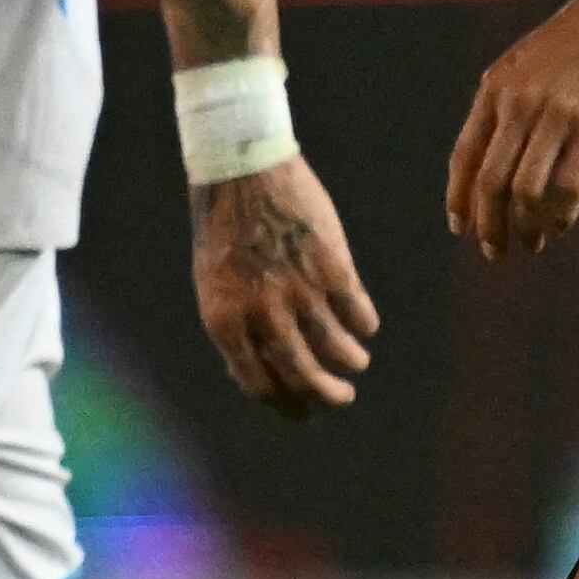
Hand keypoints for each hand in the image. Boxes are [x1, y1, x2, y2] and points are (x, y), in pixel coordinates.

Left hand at [190, 156, 377, 413]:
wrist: (241, 172)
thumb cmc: (223, 230)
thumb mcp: (214, 284)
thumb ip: (236, 327)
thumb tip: (260, 371)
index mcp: (224, 322)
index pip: (259, 385)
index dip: (285, 402)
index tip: (302, 407)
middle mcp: (262, 315)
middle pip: (304, 376)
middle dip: (327, 396)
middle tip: (342, 397)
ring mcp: (300, 293)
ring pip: (338, 349)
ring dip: (351, 361)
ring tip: (356, 361)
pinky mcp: (334, 268)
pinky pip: (358, 313)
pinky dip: (364, 326)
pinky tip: (364, 327)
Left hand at [446, 0, 578, 261]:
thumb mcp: (525, 63)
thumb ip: (507, 104)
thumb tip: (495, 154)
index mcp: (494, 89)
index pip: (463, 157)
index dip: (459, 198)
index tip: (460, 227)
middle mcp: (517, 104)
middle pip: (490, 182)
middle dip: (488, 225)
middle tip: (494, 252)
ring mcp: (555, 114)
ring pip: (526, 190)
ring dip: (526, 226)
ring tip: (532, 244)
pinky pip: (568, 184)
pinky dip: (561, 214)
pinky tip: (561, 226)